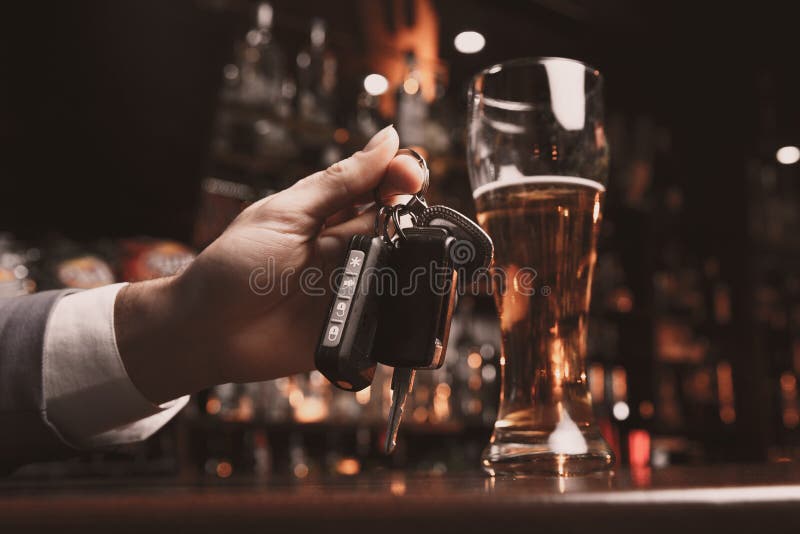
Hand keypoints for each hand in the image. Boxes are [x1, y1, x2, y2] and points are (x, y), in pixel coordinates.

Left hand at [115, 126, 424, 403]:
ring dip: (415, 261)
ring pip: (401, 269)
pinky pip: (392, 316)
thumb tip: (387, 140)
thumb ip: (339, 183)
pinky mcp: (354, 326)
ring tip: (420, 254)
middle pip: (396, 225)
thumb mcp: (286, 214)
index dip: (398, 177)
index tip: (409, 175)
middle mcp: (344, 249)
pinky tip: (412, 297)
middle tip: (412, 215)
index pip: (377, 187)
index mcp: (327, 214)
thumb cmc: (233, 266)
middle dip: (412, 215)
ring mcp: (351, 287)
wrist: (206, 332)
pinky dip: (406, 308)